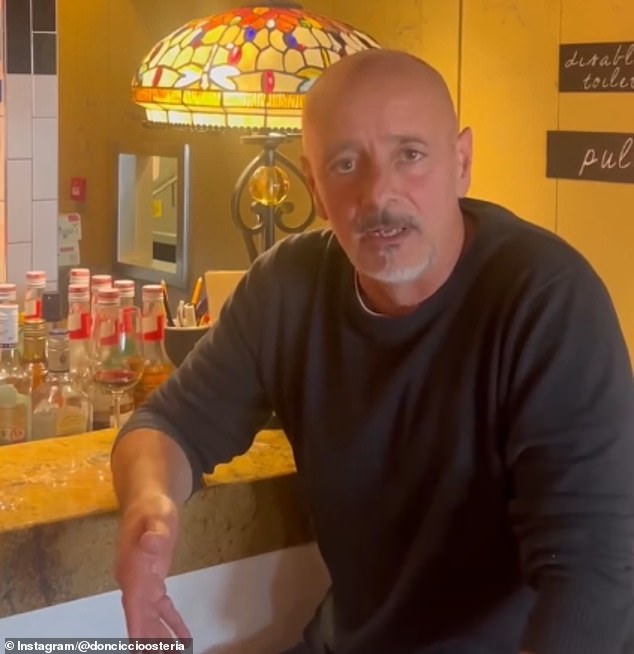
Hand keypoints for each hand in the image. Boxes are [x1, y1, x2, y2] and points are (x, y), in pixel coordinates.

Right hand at [114, 493, 190, 638]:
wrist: (146, 500)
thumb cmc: (152, 506)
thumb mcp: (158, 514)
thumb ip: (156, 530)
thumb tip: (153, 542)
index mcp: (132, 569)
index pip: (133, 605)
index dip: (137, 628)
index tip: (140, 650)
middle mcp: (133, 581)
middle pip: (141, 619)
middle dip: (149, 643)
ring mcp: (142, 583)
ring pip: (150, 619)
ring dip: (160, 639)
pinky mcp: (153, 580)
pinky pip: (162, 608)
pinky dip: (172, 622)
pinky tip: (183, 637)